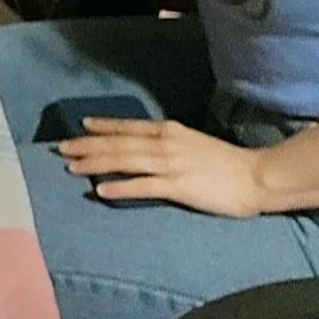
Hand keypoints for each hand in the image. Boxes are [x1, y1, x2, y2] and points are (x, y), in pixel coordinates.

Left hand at [59, 115, 264, 216]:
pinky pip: (142, 186)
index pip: (127, 127)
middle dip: (87, 145)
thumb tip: (145, 148)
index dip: (102, 127)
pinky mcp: (178, 186)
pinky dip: (119, 187)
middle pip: (117, 143)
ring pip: (123, 161)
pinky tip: (100, 191)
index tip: (80, 127)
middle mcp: (165, 143)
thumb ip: (168, 143)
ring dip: (94, 164)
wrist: (257, 177)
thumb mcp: (192, 143)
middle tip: (61, 149)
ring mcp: (170, 164)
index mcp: (169, 131)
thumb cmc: (228, 163)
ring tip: (72, 167)